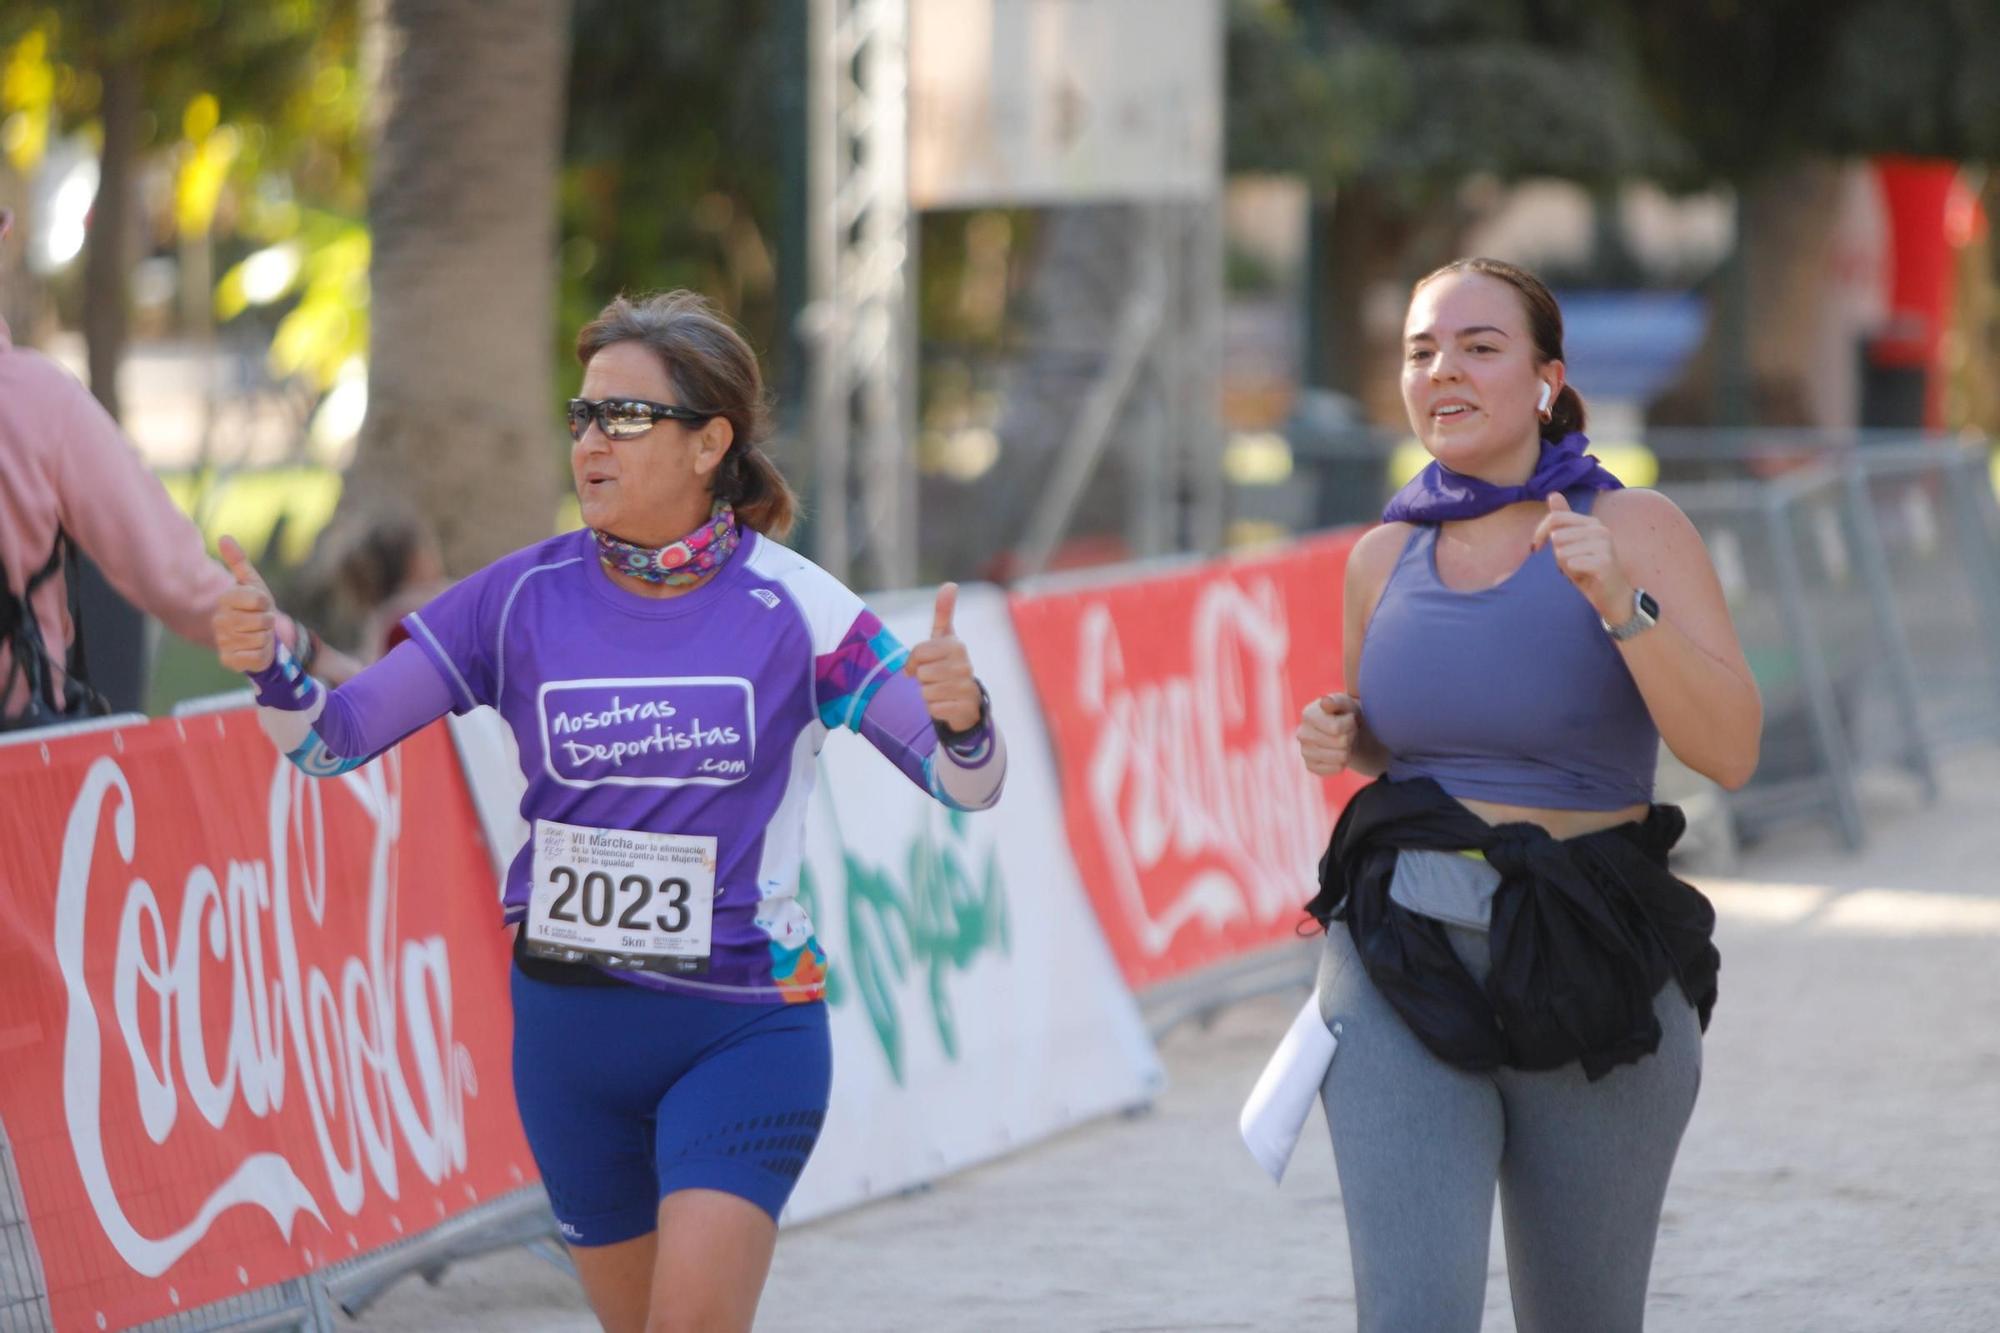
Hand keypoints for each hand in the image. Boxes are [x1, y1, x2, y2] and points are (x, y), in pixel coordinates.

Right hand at [213, 535, 278, 672]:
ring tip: (259, 635)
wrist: (260, 638)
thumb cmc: (257, 609)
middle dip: (268, 622)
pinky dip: (262, 654)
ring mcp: (223, 642)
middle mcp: (219, 621)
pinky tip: (255, 650)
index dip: (265, 603)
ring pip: (261, 638)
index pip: (258, 599)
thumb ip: (239, 561)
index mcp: (225, 600)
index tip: (261, 605)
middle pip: (262, 619)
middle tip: (262, 622)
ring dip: (266, 638)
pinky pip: (255, 657)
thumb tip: (224, 537)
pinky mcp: (229, 661)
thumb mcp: (253, 584)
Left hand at [904, 582, 981, 732]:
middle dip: (923, 680)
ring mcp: (966, 687)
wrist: (967, 700)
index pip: (919, 653)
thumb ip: (944, 612)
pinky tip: (947, 704)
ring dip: (928, 694)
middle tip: (935, 679)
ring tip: (941, 690)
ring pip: (926, 692)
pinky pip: (934, 709)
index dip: (913, 662)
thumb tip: (950, 584)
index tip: (921, 664)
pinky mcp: (965, 708)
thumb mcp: (945, 638)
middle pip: (922, 674)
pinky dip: (935, 709)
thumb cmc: (949, 664)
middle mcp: (965, 665)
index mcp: (957, 646)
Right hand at [1297, 692, 1358, 776]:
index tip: (1349, 719)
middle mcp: (1302, 733)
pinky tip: (1338, 753)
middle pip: (1341, 743)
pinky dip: (1343, 762)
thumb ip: (1337, 701)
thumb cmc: (1344, 713)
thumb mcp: (1346, 703)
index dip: (1350, 724)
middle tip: (1348, 731)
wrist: (1344, 732)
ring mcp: (1304, 751)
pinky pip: (1335, 769)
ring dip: (1348, 750)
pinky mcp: (1310, 766)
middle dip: (1351, 736)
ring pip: (1341, 758)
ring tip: (1344, 741)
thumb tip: (1325, 701)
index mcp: (1308, 714)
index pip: (1336, 728)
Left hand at [1531, 493, 1631, 621]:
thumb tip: (1553, 494)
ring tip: (1580, 570)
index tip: (1536, 548)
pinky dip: (1573, 574)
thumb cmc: (1587, 569)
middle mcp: (1600, 529)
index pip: (1554, 518)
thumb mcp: (1570, 543)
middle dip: (1557, 555)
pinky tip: (1585, 577)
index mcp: (1591, 522)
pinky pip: (1572, 564)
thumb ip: (1563, 519)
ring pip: (1562, 552)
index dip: (1540, 533)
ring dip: (1565, 566)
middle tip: (1573, 564)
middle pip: (1557, 537)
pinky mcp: (1605, 562)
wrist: (1611, 594)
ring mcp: (1605, 544)